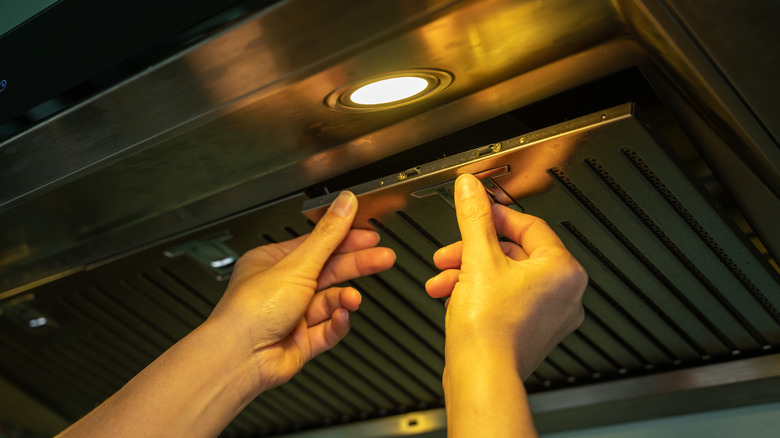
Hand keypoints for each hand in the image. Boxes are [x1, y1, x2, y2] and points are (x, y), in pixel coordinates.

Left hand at [208, 191, 395, 393]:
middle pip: (328, 271)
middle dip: (357, 265)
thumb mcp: (297, 265)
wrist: (239, 358)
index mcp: (272, 263)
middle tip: (383, 258)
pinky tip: (342, 317)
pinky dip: (337, 323)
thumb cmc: (250, 310)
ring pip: (330, 301)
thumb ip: (328, 236)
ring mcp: (292, 316)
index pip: (316, 245)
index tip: (369, 236)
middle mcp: (281, 288)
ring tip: (354, 299)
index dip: (345, 239)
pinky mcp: (301, 341)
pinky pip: (328, 329)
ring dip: (345, 299)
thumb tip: (345, 204)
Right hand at [425, 174, 586, 377]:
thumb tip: (471, 188)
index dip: (495, 217)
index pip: (529, 226)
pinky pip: (505, 300)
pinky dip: (478, 294)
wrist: (481, 377)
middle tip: (451, 252)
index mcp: (563, 269)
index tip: (475, 214)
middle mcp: (564, 293)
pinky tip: (451, 296)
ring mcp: (549, 316)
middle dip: (472, 251)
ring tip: (443, 279)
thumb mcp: (477, 258)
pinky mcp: (531, 333)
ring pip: (505, 278)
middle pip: (513, 254)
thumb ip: (474, 217)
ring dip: (468, 273)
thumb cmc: (490, 329)